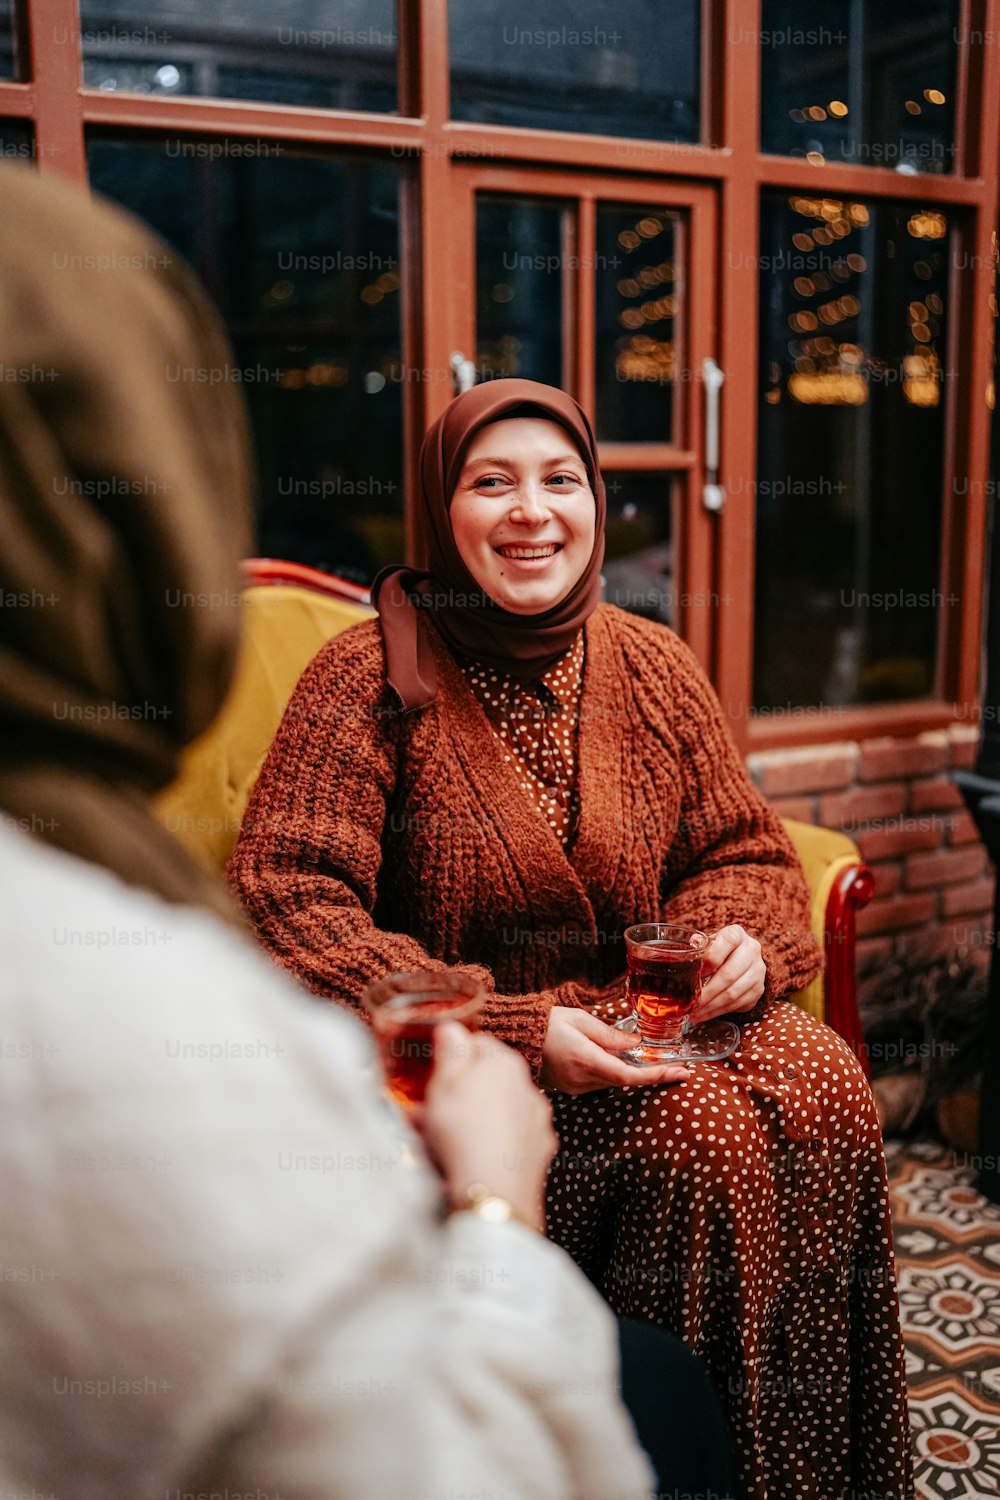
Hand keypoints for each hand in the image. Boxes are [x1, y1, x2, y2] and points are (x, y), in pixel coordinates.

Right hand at [419, 1022, 555, 1230]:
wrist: (493, 1192)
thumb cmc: (464, 1132)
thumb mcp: (444, 1083)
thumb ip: (450, 1051)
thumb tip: (452, 1027)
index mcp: (505, 1063)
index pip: (479, 1044)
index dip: (453, 1057)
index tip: (434, 1073)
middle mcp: (528, 1089)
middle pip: (487, 1082)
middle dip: (457, 1095)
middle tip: (426, 1112)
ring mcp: (536, 1124)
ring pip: (496, 1114)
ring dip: (469, 1122)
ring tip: (435, 1142)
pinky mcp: (537, 1156)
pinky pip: (506, 1143)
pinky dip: (487, 1147)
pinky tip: (465, 1160)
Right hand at [540, 1005, 691, 1095]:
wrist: (518, 1038)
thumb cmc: (548, 1024)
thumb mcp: (581, 1020)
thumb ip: (610, 1034)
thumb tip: (635, 1042)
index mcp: (586, 1059)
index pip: (629, 1076)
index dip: (656, 1076)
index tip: (679, 1072)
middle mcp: (583, 1079)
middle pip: (625, 1081)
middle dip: (651, 1073)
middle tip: (677, 1067)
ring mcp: (577, 1087)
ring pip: (614, 1082)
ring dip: (631, 1071)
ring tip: (648, 1059)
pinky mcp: (572, 1088)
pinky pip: (601, 1082)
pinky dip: (614, 1072)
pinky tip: (619, 1060)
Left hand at [692, 924, 765, 1019]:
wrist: (742, 958)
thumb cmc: (718, 950)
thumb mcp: (708, 943)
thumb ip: (698, 948)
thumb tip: (688, 951)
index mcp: (737, 934)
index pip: (726, 942)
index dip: (710, 958)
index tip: (696, 973)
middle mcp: (751, 950)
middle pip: (728, 974)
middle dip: (707, 992)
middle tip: (691, 1003)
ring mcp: (757, 971)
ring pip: (733, 993)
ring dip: (711, 1006)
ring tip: (695, 1013)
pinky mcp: (758, 989)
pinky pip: (738, 1004)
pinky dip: (719, 1011)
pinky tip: (705, 1014)